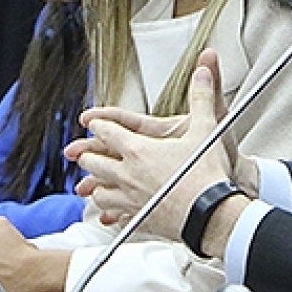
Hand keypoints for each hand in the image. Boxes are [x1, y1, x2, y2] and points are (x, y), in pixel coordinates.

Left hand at [71, 49, 241, 241]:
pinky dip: (111, 215)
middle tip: (81, 153)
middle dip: (87, 155)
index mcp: (139, 150)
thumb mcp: (206, 129)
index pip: (108, 132)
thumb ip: (202, 96)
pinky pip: (117, 217)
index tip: (91, 122)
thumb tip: (203, 70)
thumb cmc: (207, 174)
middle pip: (96, 163)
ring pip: (101, 193)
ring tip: (91, 186)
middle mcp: (128, 175)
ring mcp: (131, 199)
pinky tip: (110, 218)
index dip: (98, 124)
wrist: (211, 214)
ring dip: (95, 186)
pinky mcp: (140, 220)